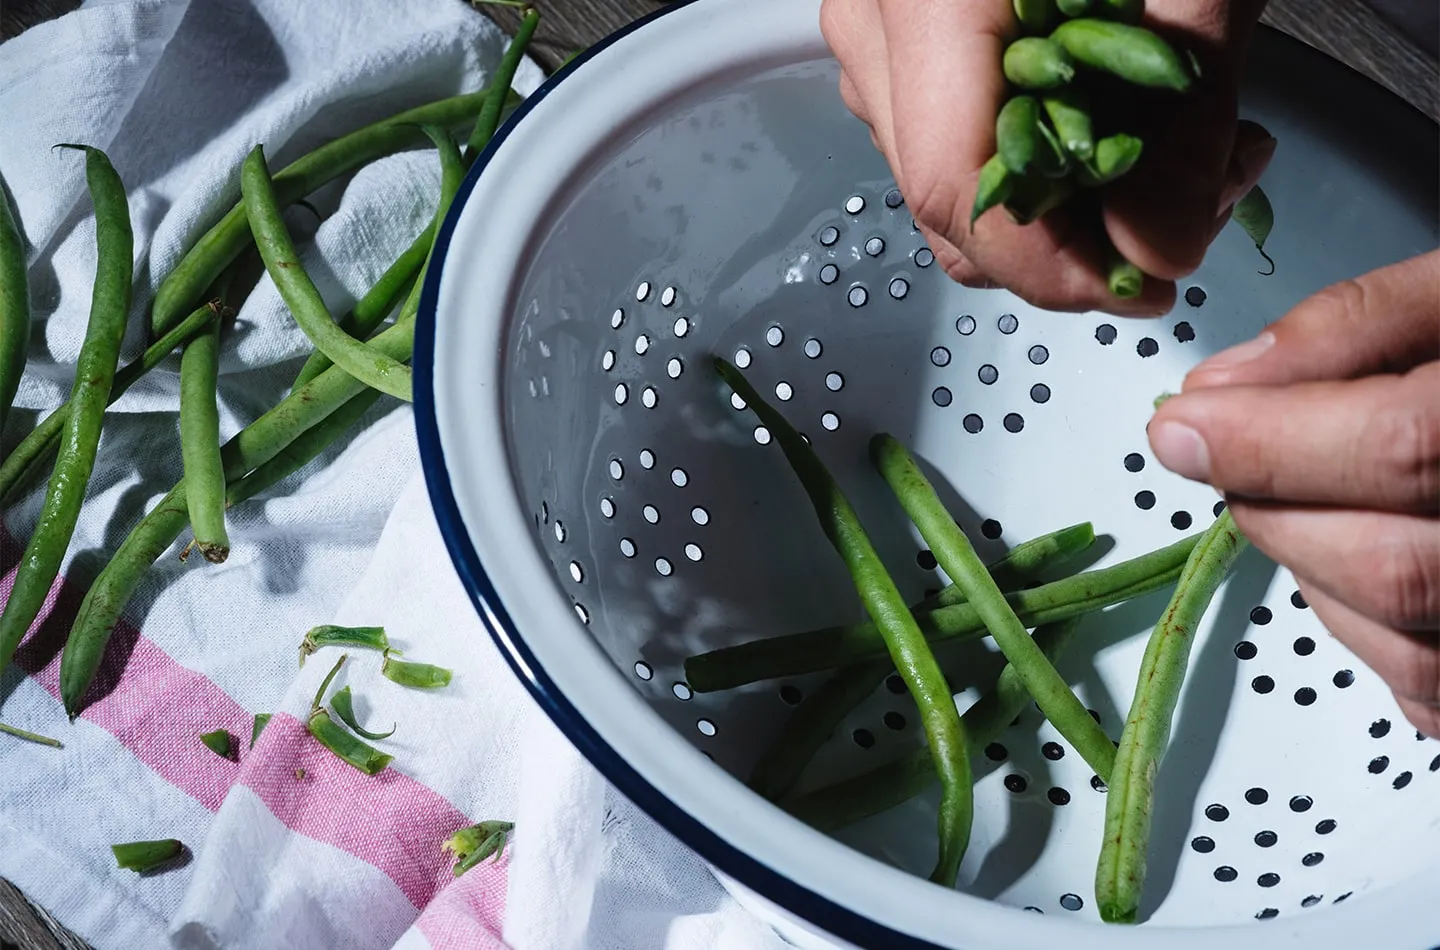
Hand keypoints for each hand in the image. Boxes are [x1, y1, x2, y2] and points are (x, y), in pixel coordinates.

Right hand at [820, 0, 1274, 313]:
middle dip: (1072, 237)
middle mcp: (873, 12)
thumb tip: (1160, 248)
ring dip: (1061, 198)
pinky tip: (1112, 115)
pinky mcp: (898, 28)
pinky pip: (944, 132)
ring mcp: (873, 22)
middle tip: (1195, 201)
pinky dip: (1033, 152)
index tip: (1140, 286)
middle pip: (944, 197)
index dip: (1048, 267)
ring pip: (944, 175)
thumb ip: (1182, 108)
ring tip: (1178, 147)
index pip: (955, 186)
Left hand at [1148, 250, 1439, 735]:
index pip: (1406, 446)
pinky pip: (1426, 688)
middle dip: (1276, 509)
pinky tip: (1359, 549)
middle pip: (1392, 566)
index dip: (1271, 443)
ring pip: (1403, 642)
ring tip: (1305, 492)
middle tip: (1229, 454)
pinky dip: (1359, 621)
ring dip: (1311, 566)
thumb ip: (1355, 325)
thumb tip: (1217, 391)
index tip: (1176, 425)